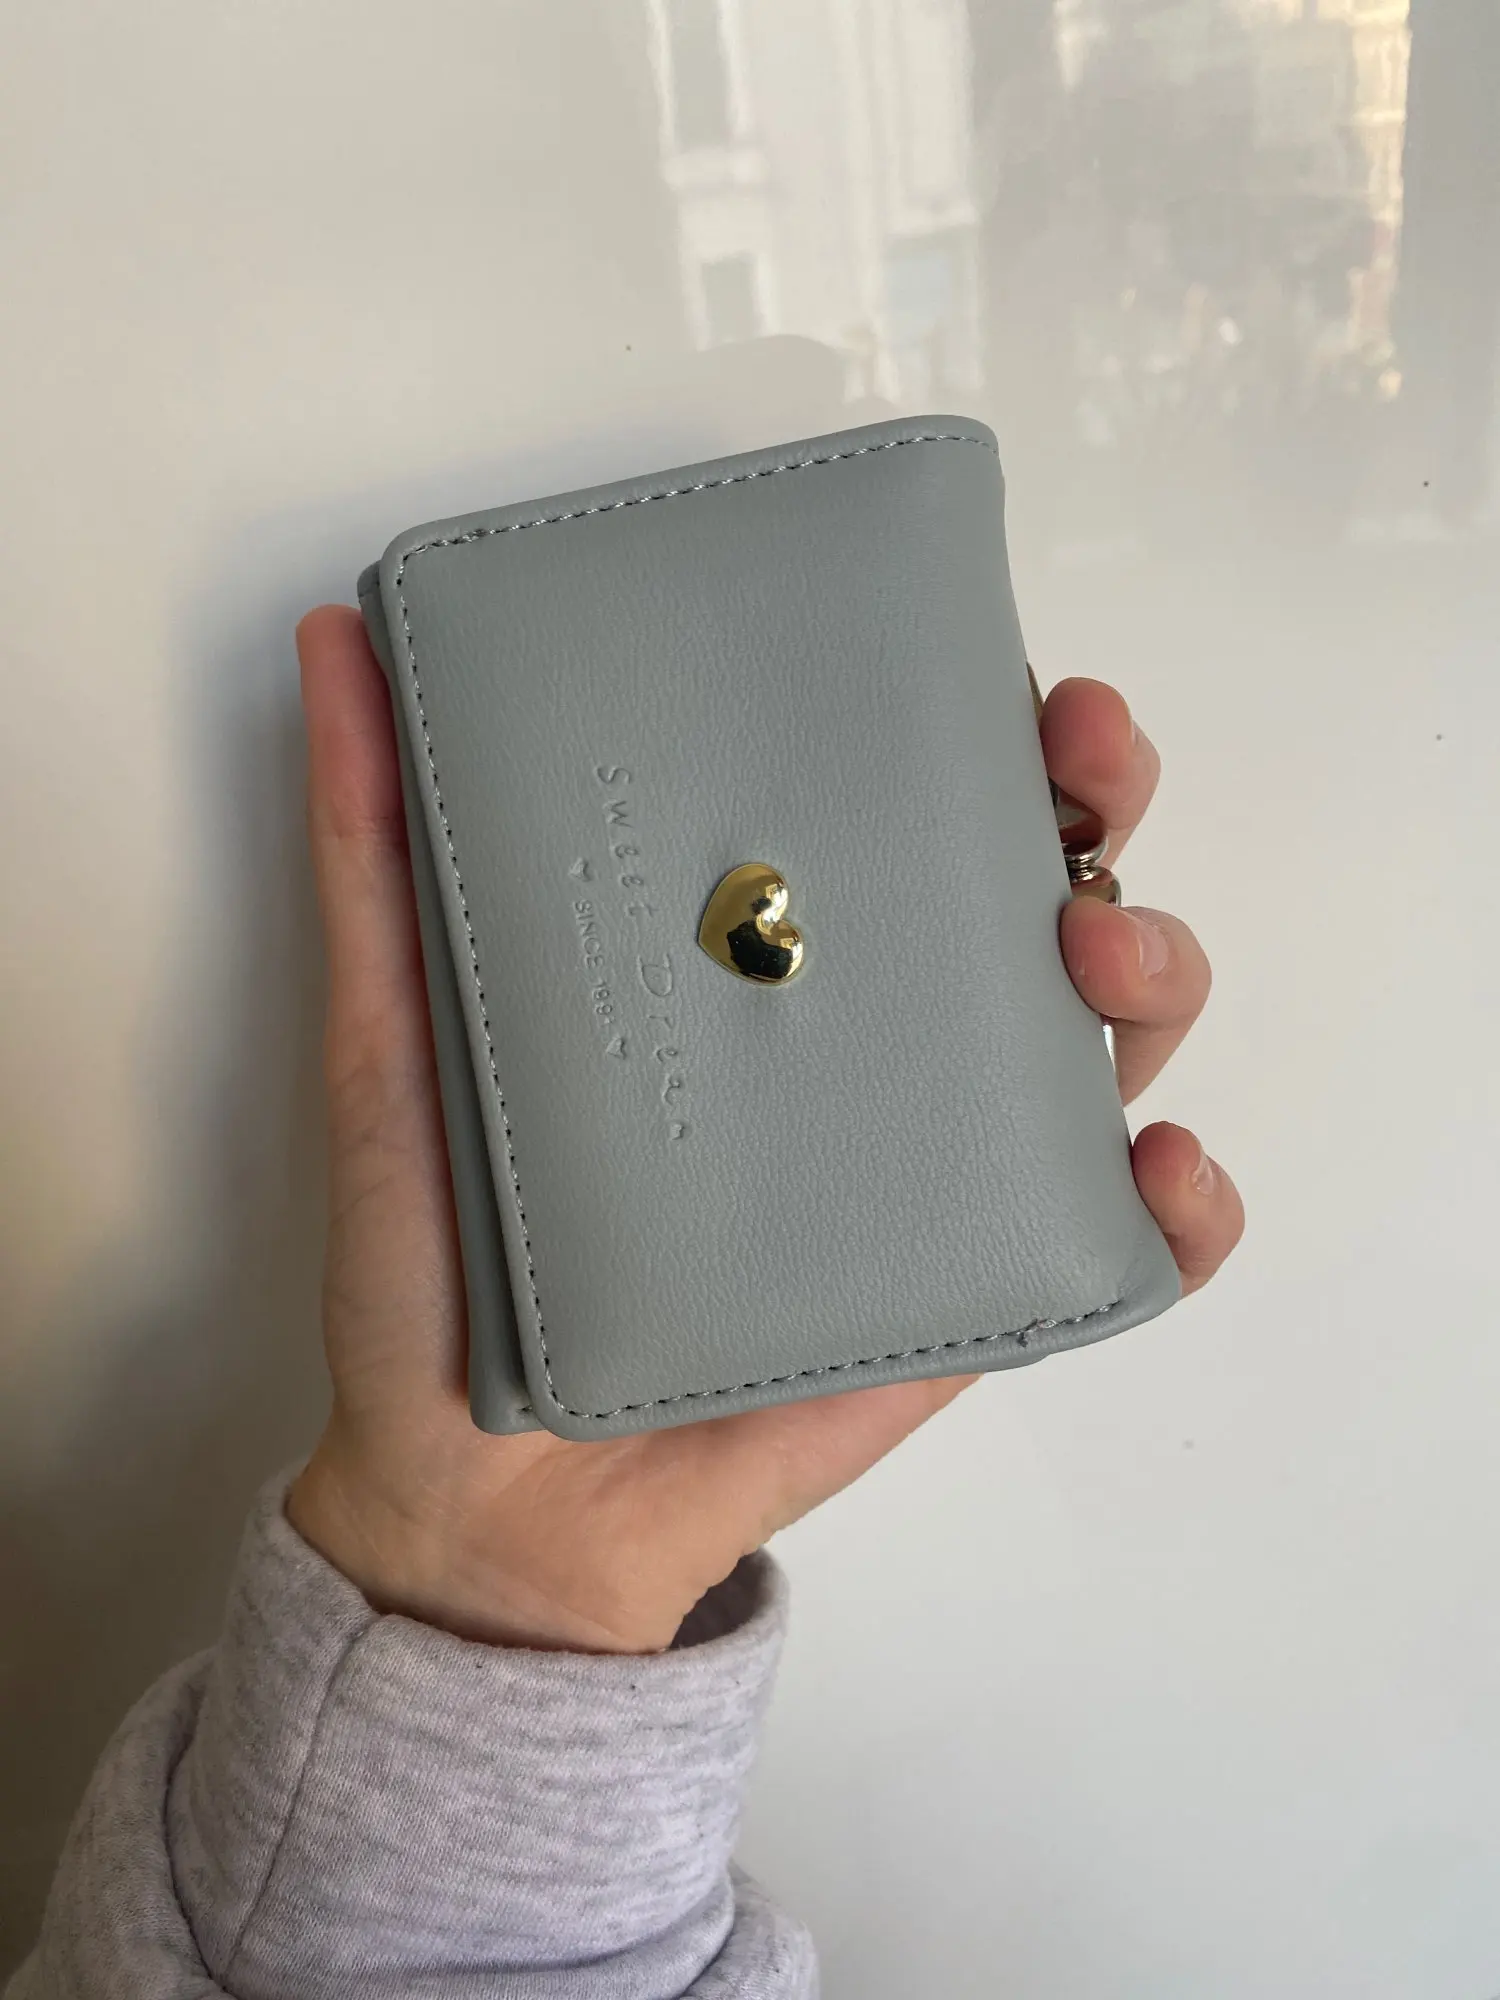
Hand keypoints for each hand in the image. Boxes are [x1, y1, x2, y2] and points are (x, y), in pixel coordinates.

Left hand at [287, 610, 1242, 1652]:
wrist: (488, 1504)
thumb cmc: (446, 1262)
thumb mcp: (395, 1041)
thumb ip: (375, 856)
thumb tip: (336, 641)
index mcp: (756, 959)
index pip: (899, 804)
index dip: (977, 720)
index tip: (997, 671)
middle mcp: (863, 1041)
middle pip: (1034, 888)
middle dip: (1098, 804)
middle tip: (1084, 769)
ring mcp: (928, 1165)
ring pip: (1105, 1033)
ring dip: (1154, 966)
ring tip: (1100, 962)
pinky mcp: (967, 1294)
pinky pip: (1121, 1241)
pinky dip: (1183, 1205)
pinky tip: (1166, 1172)